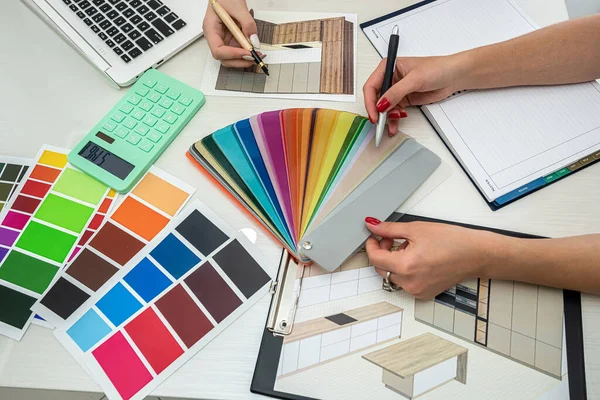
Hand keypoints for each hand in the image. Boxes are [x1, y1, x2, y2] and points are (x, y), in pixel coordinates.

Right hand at [203, 0, 264, 67]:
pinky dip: (247, 52)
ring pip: (232, 57)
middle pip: (225, 58)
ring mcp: (223, 38)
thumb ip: (247, 24)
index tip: (247, 53)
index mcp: (211, 29)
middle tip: (255, 57)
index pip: (218, 50)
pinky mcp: (231, 38)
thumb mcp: (238, 7)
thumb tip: (254, 41)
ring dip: (245, 59)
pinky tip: (255, 48)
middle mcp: (216, 37)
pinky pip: (238, 50)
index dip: (233, 54)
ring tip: (258, 54)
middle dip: (240, 60)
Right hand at [363, 55, 463, 134]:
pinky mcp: (404, 99)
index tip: (375, 113)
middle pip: (375, 98)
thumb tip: (381, 104)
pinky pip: (393, 111)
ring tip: (392, 124)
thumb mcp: (415, 79)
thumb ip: (396, 92)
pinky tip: (395, 124)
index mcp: (388, 67)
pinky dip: (393, 119)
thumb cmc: (437, 68)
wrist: (454, 76)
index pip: (371, 85)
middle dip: (377, 111)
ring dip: (386, 117)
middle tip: (380, 123)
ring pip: (384, 107)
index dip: (370, 101)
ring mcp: (397, 90)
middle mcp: (390, 78)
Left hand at [363, 218, 503, 298]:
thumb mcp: (416, 229)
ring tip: (408, 248)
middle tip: (391, 239)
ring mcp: (417, 291)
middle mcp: (410, 283)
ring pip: (392, 276)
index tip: (374, 237)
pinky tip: (416, 259)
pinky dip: (404, 271)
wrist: (476, 254)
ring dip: (393, 262)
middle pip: (381, 269)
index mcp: (406, 266)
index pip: (375, 258)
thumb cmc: (453, 241)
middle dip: (382, 253)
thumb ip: (390, 229)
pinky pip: (404, 283)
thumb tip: (373, 226)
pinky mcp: (424, 294)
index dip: (371, 245)